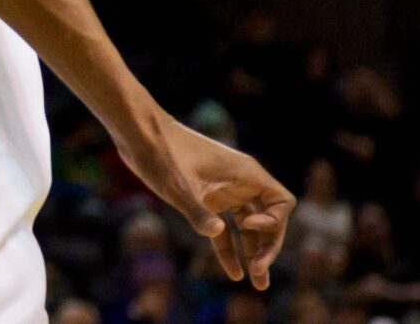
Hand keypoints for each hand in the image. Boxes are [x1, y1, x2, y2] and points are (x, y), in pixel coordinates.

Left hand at [122, 119, 292, 287]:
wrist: (138, 135)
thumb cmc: (160, 154)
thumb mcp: (176, 185)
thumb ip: (196, 210)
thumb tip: (217, 233)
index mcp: (245, 173)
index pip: (281, 203)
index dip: (274, 222)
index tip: (247, 227)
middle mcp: (240, 182)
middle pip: (269, 219)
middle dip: (267, 247)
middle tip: (259, 276)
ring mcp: (224, 190)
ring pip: (249, 226)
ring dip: (254, 252)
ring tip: (257, 283)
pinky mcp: (207, 199)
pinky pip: (226, 228)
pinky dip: (230, 248)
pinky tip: (233, 274)